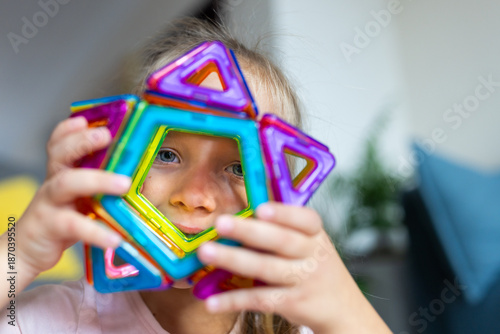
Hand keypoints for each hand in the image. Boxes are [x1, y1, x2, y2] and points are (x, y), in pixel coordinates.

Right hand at [15, 116, 128, 277]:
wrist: (26, 251)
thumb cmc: (60, 219)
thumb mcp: (78, 198)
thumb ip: (98, 185)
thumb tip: (135, 176)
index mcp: (61, 173)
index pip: (59, 144)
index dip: (69, 130)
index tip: (86, 120)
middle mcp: (53, 183)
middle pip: (61, 155)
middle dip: (82, 142)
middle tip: (105, 135)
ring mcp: (50, 204)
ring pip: (67, 184)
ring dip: (97, 180)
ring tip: (123, 183)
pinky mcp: (52, 227)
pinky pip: (75, 226)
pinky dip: (96, 232)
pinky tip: (115, 238)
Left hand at [197, 203, 390, 333]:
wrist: (344, 309)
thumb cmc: (315, 266)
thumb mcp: (310, 243)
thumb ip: (282, 229)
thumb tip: (240, 216)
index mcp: (315, 234)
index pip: (305, 219)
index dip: (283, 213)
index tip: (261, 208)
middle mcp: (312, 254)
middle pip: (281, 240)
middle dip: (249, 230)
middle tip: (220, 223)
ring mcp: (303, 279)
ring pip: (266, 268)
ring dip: (233, 259)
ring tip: (206, 252)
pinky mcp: (292, 303)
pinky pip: (261, 300)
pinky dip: (234, 300)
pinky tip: (212, 301)